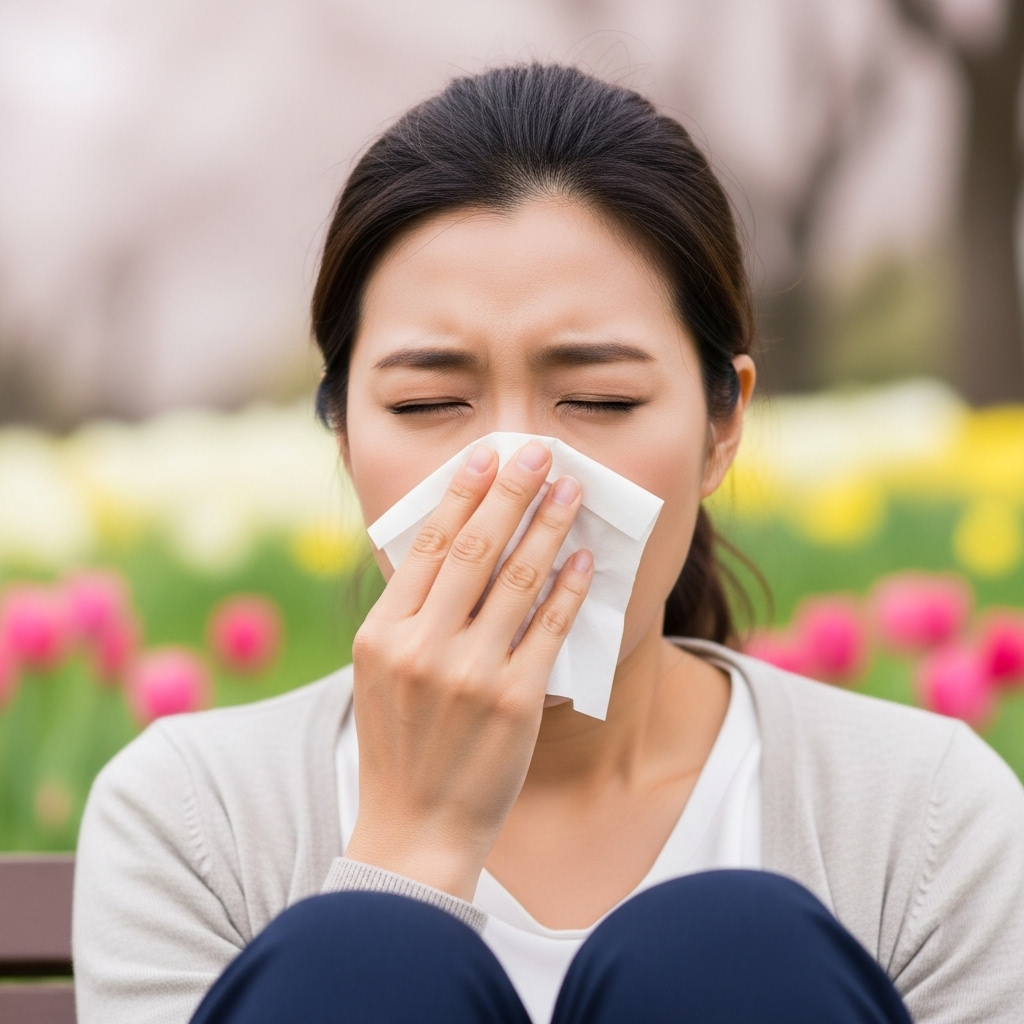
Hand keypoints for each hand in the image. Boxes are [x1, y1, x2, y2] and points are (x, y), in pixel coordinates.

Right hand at [345, 440, 592, 899]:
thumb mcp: (379, 673)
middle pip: (473, 549)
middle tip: (538, 451)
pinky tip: (585, 559)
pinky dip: (570, 589)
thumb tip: (444, 549)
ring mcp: (469, 674)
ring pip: (517, 580)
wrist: (413, 829)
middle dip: (510, 492)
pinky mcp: (515, 702)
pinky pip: (550, 630)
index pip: (427, 546)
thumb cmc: (399, 746)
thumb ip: (407, 615)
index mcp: (381, 634)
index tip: (487, 456)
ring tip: (571, 489)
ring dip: (548, 526)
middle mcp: (421, 647)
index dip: (462, 494)